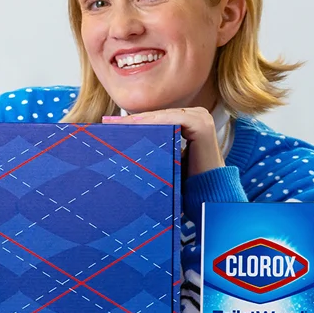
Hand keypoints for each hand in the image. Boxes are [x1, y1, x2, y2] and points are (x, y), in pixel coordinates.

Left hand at [101, 107, 221, 174]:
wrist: (206, 197)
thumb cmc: (184, 183)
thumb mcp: (164, 161)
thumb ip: (152, 149)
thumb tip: (121, 147)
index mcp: (188, 123)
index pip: (156, 119)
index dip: (133, 122)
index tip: (108, 126)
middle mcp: (196, 117)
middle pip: (157, 116)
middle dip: (132, 120)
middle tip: (106, 123)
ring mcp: (201, 118)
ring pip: (163, 116)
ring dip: (139, 120)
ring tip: (117, 125)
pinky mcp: (203, 125)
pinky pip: (174, 119)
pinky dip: (155, 122)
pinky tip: (136, 126)